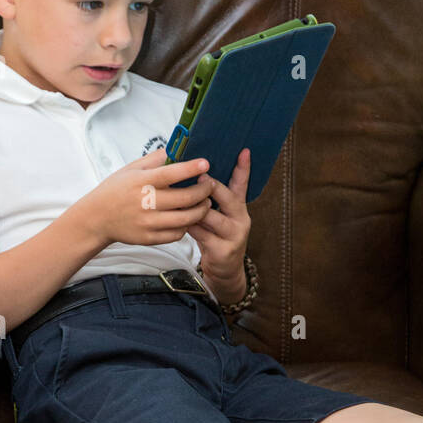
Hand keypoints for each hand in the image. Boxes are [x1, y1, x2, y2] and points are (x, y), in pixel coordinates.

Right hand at [77, 147, 213, 247]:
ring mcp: (148, 223)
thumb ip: (154, 159)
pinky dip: (186, 226)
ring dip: (201, 210)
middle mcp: (145, 203)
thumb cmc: (114, 190)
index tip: (205, 164)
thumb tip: (176, 148)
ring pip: (185, 219)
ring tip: (205, 203)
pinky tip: (188, 218)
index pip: (171, 174)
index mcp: (141, 182)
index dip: (191, 169)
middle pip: (185, 198)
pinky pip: (177, 234)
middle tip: (209, 185)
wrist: (96, 218)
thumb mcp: (130, 169)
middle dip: (204, 191)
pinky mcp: (149, 238)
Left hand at [185, 148, 250, 296]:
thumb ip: (212, 199)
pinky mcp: (223, 250)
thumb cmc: (216, 238)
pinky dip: (189, 226)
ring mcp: (234, 235)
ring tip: (180, 198)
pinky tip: (179, 221)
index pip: (242, 184)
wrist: (224, 271)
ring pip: (211, 216)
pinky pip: (202, 234)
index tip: (243, 151)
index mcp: (239, 207)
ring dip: (195, 207)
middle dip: (212, 186)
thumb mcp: (218, 216)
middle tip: (199, 175)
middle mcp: (240, 219)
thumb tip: (193, 174)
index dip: (243, 168)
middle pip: (227, 197)